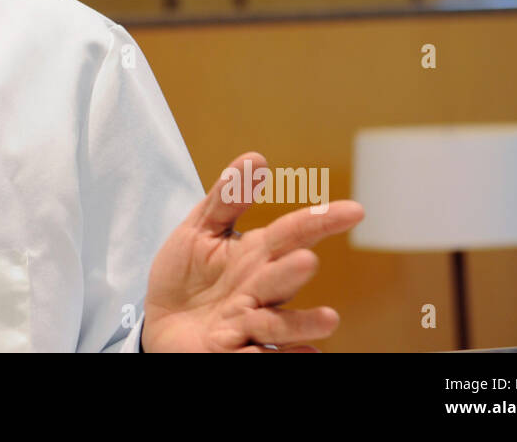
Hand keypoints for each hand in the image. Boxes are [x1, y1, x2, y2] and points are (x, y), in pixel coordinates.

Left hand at [140, 151, 363, 351]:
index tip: (356, 210)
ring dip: (300, 323)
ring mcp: (249, 324)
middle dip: (293, 270)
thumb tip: (256, 157)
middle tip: (305, 260)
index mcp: (256, 255)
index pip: (293, 233)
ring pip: (279, 325)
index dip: (322, 221)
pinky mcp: (233, 353)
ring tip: (328, 320)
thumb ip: (227, 197)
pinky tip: (309, 356)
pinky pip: (259, 358)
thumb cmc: (186, 274)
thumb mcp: (199, 229)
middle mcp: (260, 290)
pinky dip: (280, 358)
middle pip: (283, 278)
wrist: (159, 322)